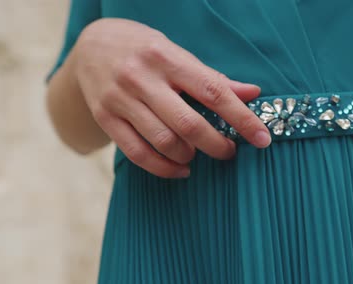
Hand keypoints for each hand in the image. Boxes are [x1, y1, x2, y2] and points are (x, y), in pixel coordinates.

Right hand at [70, 18, 270, 177]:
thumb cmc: (143, 49)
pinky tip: (180, 168)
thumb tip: (252, 93)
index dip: (242, 118)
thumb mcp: (177, 53)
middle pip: (188, 124)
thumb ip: (211, 77)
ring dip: (189, 156)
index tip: (263, 138)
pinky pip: (137, 154)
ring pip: (163, 142)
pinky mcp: (105, 119)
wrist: (89, 46)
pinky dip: (163, 168)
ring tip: (199, 154)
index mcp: (167, 57)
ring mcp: (120, 100)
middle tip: (230, 151)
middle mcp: (142, 78)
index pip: (213, 91)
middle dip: (217, 145)